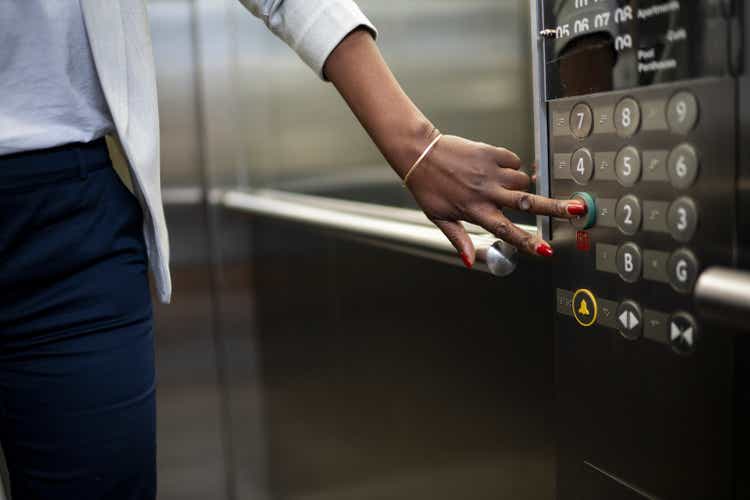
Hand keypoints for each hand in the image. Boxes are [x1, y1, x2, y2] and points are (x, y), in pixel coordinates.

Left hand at [406, 132, 585, 267]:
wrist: (420, 153)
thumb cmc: (427, 186)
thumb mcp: (440, 217)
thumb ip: (459, 238)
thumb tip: (470, 261)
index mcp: (475, 211)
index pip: (507, 230)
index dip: (528, 242)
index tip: (547, 250)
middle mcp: (486, 192)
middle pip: (527, 203)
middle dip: (555, 207)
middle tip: (577, 209)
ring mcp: (490, 171)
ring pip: (522, 181)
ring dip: (522, 186)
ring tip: (506, 186)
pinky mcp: (490, 152)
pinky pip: (514, 161)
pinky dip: (512, 166)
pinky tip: (499, 169)